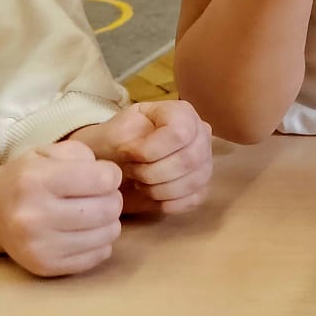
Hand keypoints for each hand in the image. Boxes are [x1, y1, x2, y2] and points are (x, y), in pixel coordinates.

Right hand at [0, 141, 123, 276]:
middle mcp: (32, 216)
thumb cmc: (30, 177)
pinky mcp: (44, 266)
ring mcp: (37, 246)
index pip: (104, 180)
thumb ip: (83, 156)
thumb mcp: (50, 153)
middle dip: (112, 199)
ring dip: (108, 222)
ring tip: (91, 213)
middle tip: (98, 196)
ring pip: (108, 234)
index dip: (110, 175)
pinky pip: (99, 256)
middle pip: (109, 209)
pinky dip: (100, 243)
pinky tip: (84, 232)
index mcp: (34, 181)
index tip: (101, 177)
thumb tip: (111, 178)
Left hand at [68, 101, 213, 215]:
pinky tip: (150, 194)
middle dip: (151, 172)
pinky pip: (194, 199)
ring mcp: (204, 160)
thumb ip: (129, 138)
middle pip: (189, 159)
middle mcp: (201, 134)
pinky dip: (168, 202)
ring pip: (194, 181)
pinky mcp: (201, 186)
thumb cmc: (112, 144)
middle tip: (130, 171)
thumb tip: (147, 154)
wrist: (111, 164)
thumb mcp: (113, 132)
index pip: (180, 133)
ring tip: (138, 182)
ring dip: (158, 188)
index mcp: (181, 113)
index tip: (126, 154)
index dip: (149, 150)